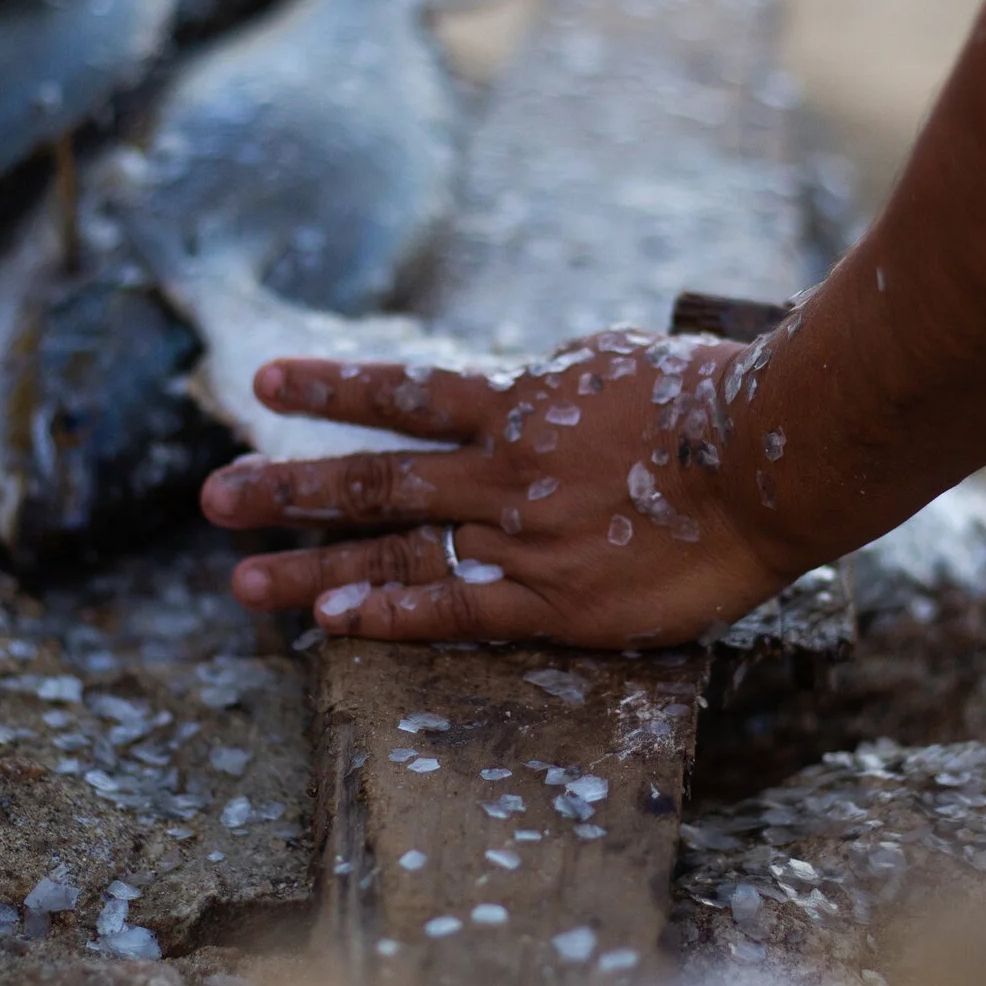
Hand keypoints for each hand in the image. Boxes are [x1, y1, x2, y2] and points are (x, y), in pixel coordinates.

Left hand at [198, 331, 801, 646]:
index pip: (408, 393)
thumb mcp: (630, 364)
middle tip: (212, 496)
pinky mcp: (555, 596)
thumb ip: (573, 381)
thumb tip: (547, 380)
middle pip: (373, 474)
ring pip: (396, 544)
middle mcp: (504, 464)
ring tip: (239, 579)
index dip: (335, 387)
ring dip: (312, 562)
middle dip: (288, 487)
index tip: (270, 383)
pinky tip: (332, 622)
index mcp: (525, 400)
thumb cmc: (727, 402)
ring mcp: (522, 532)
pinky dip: (391, 612)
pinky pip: (454, 607)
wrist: (773, 455)